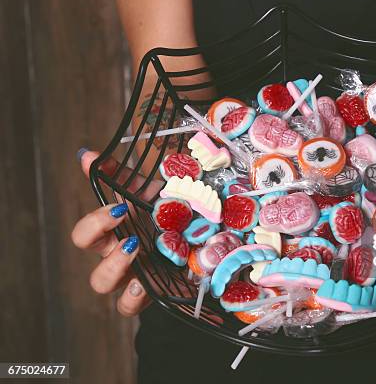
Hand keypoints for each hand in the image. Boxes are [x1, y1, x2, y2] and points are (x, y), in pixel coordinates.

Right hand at [70, 150, 162, 315]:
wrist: (205, 231)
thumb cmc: (171, 211)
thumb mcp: (150, 190)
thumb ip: (121, 175)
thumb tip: (87, 155)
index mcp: (116, 234)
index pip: (85, 235)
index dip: (94, 224)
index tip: (119, 209)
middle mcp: (121, 259)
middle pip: (93, 266)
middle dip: (110, 258)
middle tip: (132, 238)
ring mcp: (137, 278)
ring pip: (105, 286)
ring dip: (115, 271)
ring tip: (138, 254)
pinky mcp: (157, 292)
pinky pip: (130, 306)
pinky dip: (133, 298)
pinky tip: (146, 284)